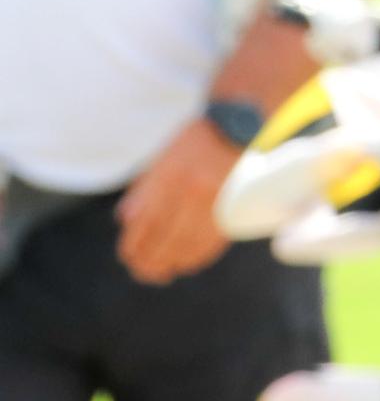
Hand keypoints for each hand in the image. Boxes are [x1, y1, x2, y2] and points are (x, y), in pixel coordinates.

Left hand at [117, 119, 243, 285]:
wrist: (234, 127)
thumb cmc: (193, 142)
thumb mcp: (161, 159)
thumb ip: (143, 189)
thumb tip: (124, 220)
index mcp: (168, 177)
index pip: (146, 222)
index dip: (135, 244)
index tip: (128, 258)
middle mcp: (189, 191)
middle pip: (166, 237)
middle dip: (151, 260)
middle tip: (142, 273)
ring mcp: (212, 200)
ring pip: (189, 243)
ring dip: (173, 262)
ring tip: (162, 273)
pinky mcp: (230, 206)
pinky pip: (212, 239)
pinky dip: (198, 256)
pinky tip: (188, 264)